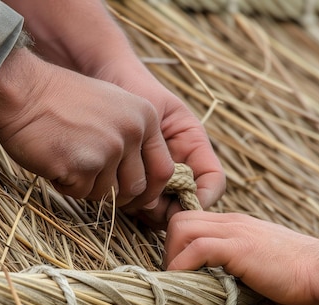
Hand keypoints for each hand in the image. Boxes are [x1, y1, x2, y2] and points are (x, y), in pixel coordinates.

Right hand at [3, 0, 225, 224]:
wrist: (22, 91)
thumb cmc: (62, 100)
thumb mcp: (114, 107)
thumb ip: (134, 139)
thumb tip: (145, 188)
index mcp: (146, 117)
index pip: (164, 169)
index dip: (150, 189)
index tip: (135, 196)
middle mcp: (132, 133)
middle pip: (136, 188)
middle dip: (116, 193)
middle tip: (92, 181)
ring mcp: (108, 150)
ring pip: (107, 194)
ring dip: (86, 186)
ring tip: (68, 158)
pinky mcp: (82, 167)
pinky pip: (80, 193)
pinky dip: (66, 185)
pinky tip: (54, 160)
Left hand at [91, 62, 224, 224]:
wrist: (105, 78)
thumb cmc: (133, 89)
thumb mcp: (154, 115)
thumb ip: (160, 151)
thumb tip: (159, 193)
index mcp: (194, 145)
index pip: (213, 180)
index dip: (204, 198)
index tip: (185, 206)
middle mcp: (182, 163)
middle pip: (190, 202)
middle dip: (173, 211)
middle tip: (148, 209)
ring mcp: (161, 174)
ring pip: (168, 208)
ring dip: (154, 213)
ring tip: (131, 201)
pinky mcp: (140, 181)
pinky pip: (146, 204)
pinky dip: (137, 208)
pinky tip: (122, 198)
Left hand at [165, 211, 318, 304]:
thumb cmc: (303, 277)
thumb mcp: (263, 266)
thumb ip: (241, 268)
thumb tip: (219, 288)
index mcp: (238, 226)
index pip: (194, 221)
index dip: (180, 244)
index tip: (181, 270)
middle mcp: (233, 222)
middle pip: (180, 220)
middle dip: (170, 249)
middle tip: (178, 277)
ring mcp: (236, 231)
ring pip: (181, 227)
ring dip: (173, 256)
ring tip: (182, 282)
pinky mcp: (239, 247)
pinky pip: (196, 248)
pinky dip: (183, 267)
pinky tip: (189, 285)